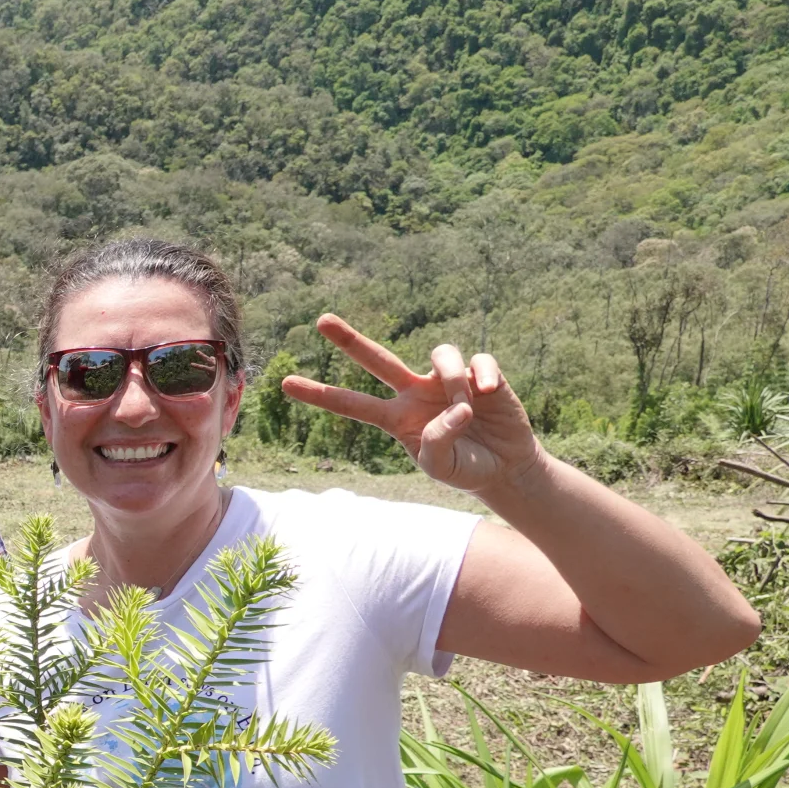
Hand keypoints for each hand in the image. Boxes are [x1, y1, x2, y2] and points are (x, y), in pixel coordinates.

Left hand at [283, 314, 543, 498]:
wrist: (504, 467)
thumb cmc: (465, 467)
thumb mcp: (442, 467)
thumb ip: (437, 443)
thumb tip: (452, 409)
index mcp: (395, 418)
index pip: (351, 404)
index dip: (320, 395)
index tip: (284, 384)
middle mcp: (414, 393)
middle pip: (377, 359)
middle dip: (349, 340)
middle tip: (321, 320)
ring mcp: (444, 381)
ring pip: (439, 355)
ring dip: (452, 380)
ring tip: (467, 408)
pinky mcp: (479, 375)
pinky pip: (476, 360)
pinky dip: (480, 374)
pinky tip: (486, 392)